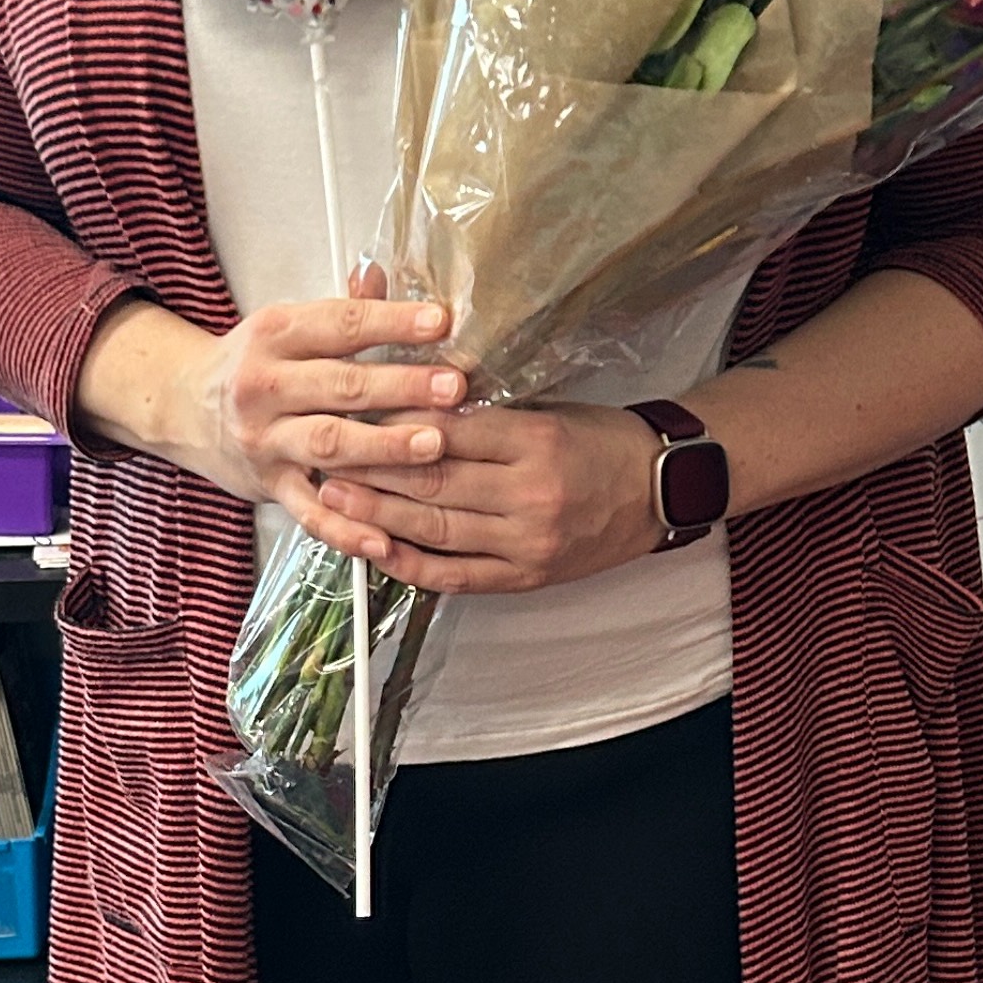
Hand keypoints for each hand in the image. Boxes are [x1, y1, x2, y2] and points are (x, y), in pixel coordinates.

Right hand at [76, 291, 467, 562]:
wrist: (184, 410)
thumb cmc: (253, 365)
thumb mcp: (287, 326)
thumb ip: (341, 307)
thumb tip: (380, 274)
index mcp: (274, 335)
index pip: (340, 324)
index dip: (391, 322)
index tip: (440, 322)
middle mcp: (265, 387)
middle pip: (340, 385)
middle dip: (401, 386)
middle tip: (453, 386)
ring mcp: (266, 440)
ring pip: (328, 445)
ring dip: (383, 447)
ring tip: (433, 445)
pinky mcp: (270, 486)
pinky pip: (310, 511)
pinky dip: (346, 528)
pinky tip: (383, 537)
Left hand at [315, 400, 664, 594]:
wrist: (660, 490)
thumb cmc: (601, 441)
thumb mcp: (547, 409)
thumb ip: (484, 414)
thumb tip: (411, 404)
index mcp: (535, 440)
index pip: (447, 431)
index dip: (391, 424)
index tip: (351, 411)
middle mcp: (530, 495)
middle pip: (433, 481)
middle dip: (370, 469)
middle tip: (323, 455)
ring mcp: (527, 543)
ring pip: (436, 529)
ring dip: (378, 515)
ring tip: (334, 499)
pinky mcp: (527, 577)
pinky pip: (456, 576)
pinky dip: (411, 564)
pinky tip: (376, 549)